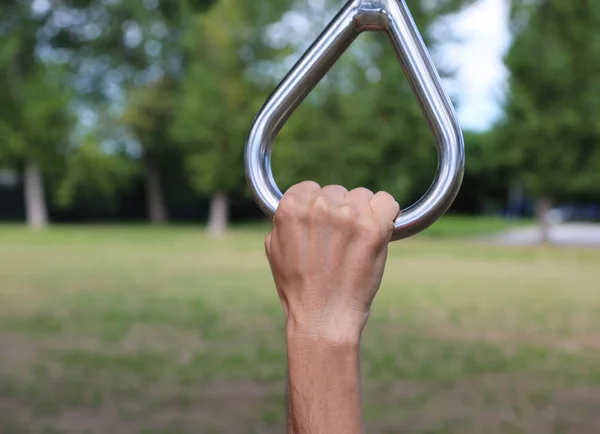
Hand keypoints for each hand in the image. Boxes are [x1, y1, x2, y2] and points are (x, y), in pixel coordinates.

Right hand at [265, 181, 399, 339]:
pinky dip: (385, 213)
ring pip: (362, 196)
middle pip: (336, 191)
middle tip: (338, 241)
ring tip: (355, 242)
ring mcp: (349, 216)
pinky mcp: (375, 228)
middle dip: (338, 211)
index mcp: (292, 207)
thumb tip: (298, 203)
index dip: (316, 207)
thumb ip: (286, 220)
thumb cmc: (298, 288)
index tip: (322, 224)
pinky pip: (387, 201)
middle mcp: (320, 206)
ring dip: (361, 213)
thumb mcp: (275, 249)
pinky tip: (378, 230)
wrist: (324, 317)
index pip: (310, 188)